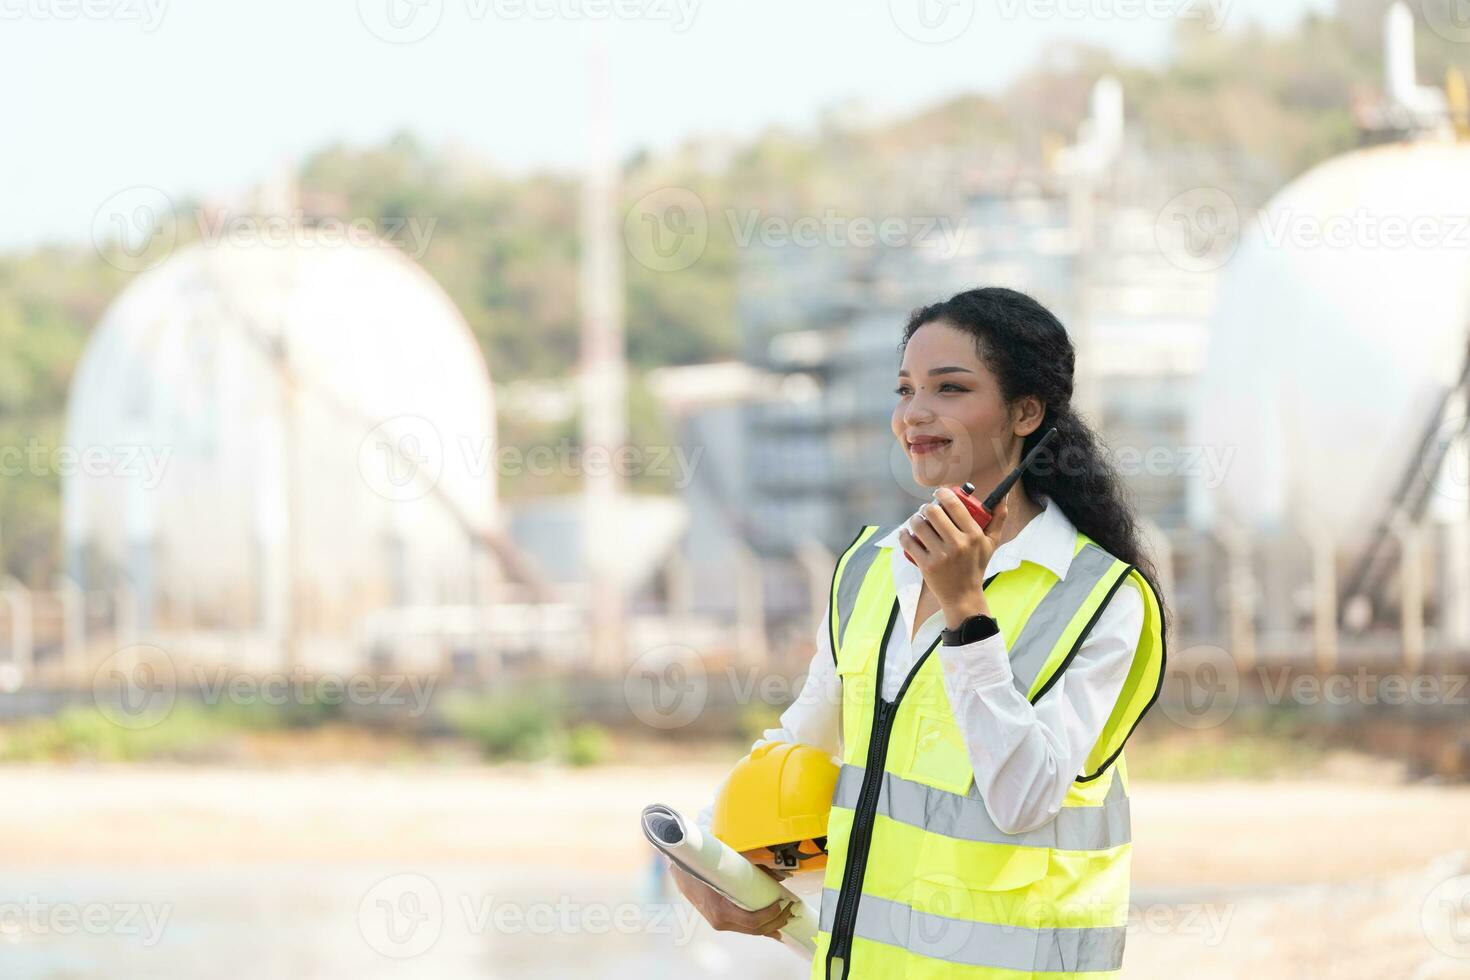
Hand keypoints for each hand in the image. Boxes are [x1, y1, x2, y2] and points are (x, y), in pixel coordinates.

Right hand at [669, 863, 795, 941]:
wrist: (682, 872)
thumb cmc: (704, 866)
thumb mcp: (730, 864)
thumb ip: (756, 869)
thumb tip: (781, 875)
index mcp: (720, 909)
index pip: (752, 920)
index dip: (770, 914)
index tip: (782, 902)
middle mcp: (720, 921)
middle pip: (755, 929)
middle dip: (776, 921)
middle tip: (790, 909)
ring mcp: (720, 923)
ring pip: (751, 931)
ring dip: (771, 926)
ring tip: (786, 917)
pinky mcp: (721, 921)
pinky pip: (744, 928)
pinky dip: (760, 928)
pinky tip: (772, 928)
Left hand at [898, 489, 1007, 624]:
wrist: (963, 596)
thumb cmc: (975, 567)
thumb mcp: (991, 544)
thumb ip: (998, 519)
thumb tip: (1003, 498)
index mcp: (973, 535)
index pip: (954, 504)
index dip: (942, 493)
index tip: (938, 494)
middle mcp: (958, 544)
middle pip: (932, 511)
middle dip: (926, 507)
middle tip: (927, 511)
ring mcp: (941, 556)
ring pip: (918, 525)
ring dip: (914, 519)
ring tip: (917, 521)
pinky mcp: (926, 565)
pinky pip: (908, 543)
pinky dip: (903, 535)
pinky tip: (905, 533)